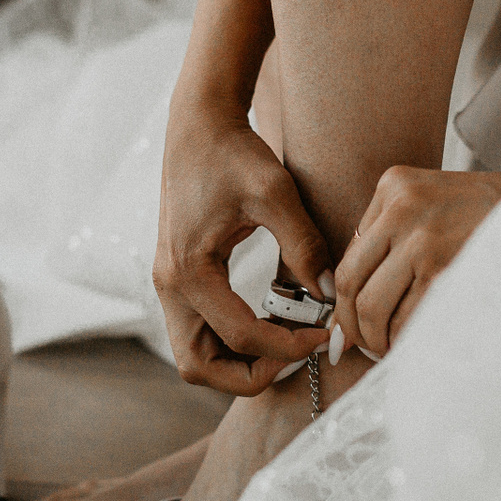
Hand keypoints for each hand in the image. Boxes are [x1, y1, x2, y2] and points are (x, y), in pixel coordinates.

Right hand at [154, 101, 331, 393]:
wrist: (199, 126)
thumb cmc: (234, 153)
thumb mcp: (276, 192)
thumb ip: (304, 244)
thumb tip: (330, 294)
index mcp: (189, 269)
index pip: (239, 335)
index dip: (287, 345)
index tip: (324, 335)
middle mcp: (170, 284)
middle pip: (200, 366)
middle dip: (250, 374)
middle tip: (296, 353)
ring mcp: (170, 284)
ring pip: (195, 356)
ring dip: (238, 363)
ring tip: (286, 341)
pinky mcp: (178, 279)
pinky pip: (199, 333)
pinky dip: (231, 343)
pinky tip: (270, 321)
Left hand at [333, 166, 500, 355]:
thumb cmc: (482, 212)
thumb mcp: (426, 198)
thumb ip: (386, 234)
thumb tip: (348, 298)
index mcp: (392, 188)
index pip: (347, 260)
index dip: (341, 304)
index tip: (345, 328)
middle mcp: (403, 210)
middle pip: (353, 286)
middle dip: (354, 327)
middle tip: (362, 347)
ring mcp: (425, 241)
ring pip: (375, 308)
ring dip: (376, 339)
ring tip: (388, 349)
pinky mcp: (448, 270)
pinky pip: (409, 319)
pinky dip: (403, 341)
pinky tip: (412, 345)